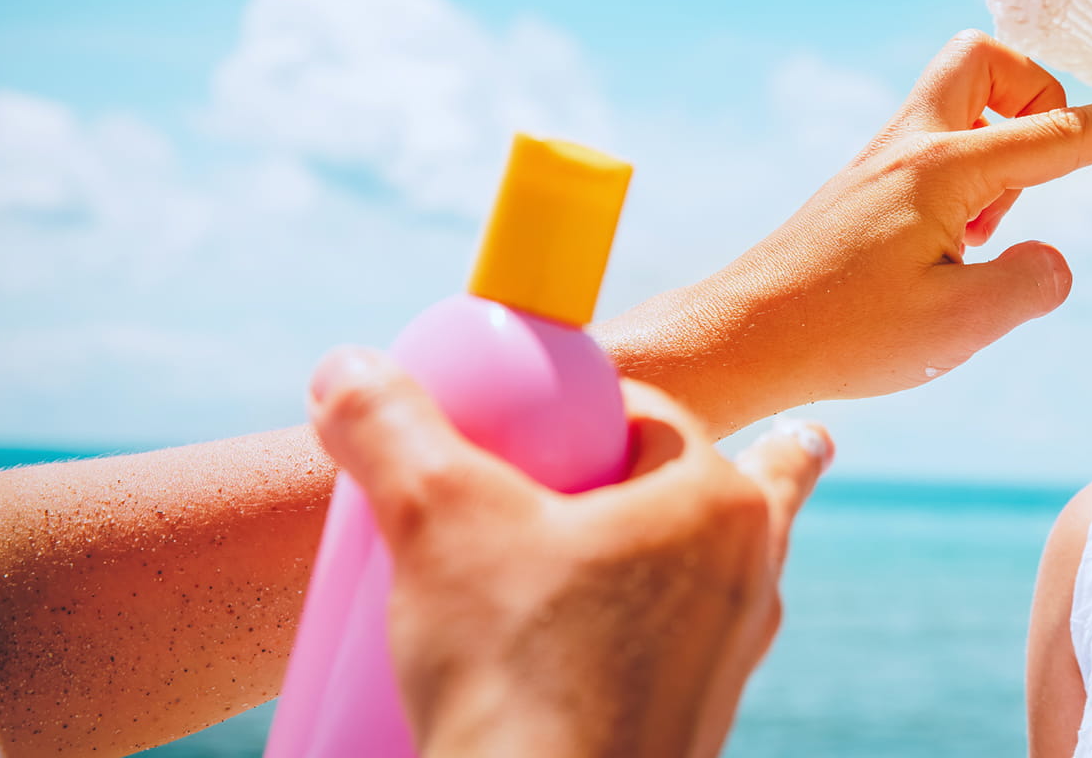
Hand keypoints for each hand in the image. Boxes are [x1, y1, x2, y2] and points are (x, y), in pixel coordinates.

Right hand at [307, 346, 831, 757]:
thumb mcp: (434, 521)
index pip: (651, 413)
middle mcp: (747, 576)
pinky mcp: (697, 722)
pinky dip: (660, 630)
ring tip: (690, 536)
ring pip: (713, 573)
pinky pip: (686, 648)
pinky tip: (627, 644)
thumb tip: (343, 368)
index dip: (585, 405)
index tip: (530, 422)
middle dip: (703, 464)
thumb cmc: (516, 672)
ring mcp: (730, 656)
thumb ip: (389, 430)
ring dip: (691, 549)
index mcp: (716, 504)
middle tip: (696, 448)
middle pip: (717, 487)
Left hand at [597, 30, 1091, 435]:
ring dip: (999, 150)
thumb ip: (1032, 283)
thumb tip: (1052, 258)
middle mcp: (910, 146)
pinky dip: (965, 183)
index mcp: (944, 168)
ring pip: (960, 103)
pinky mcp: (865, 189)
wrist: (740, 338)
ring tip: (981, 239)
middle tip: (1034, 179)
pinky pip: (935, 148)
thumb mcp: (961, 324)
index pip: (1063, 134)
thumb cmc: (844, 334)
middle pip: (988, 60)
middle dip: (1036, 98)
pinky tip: (945, 255)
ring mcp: (882, 162)